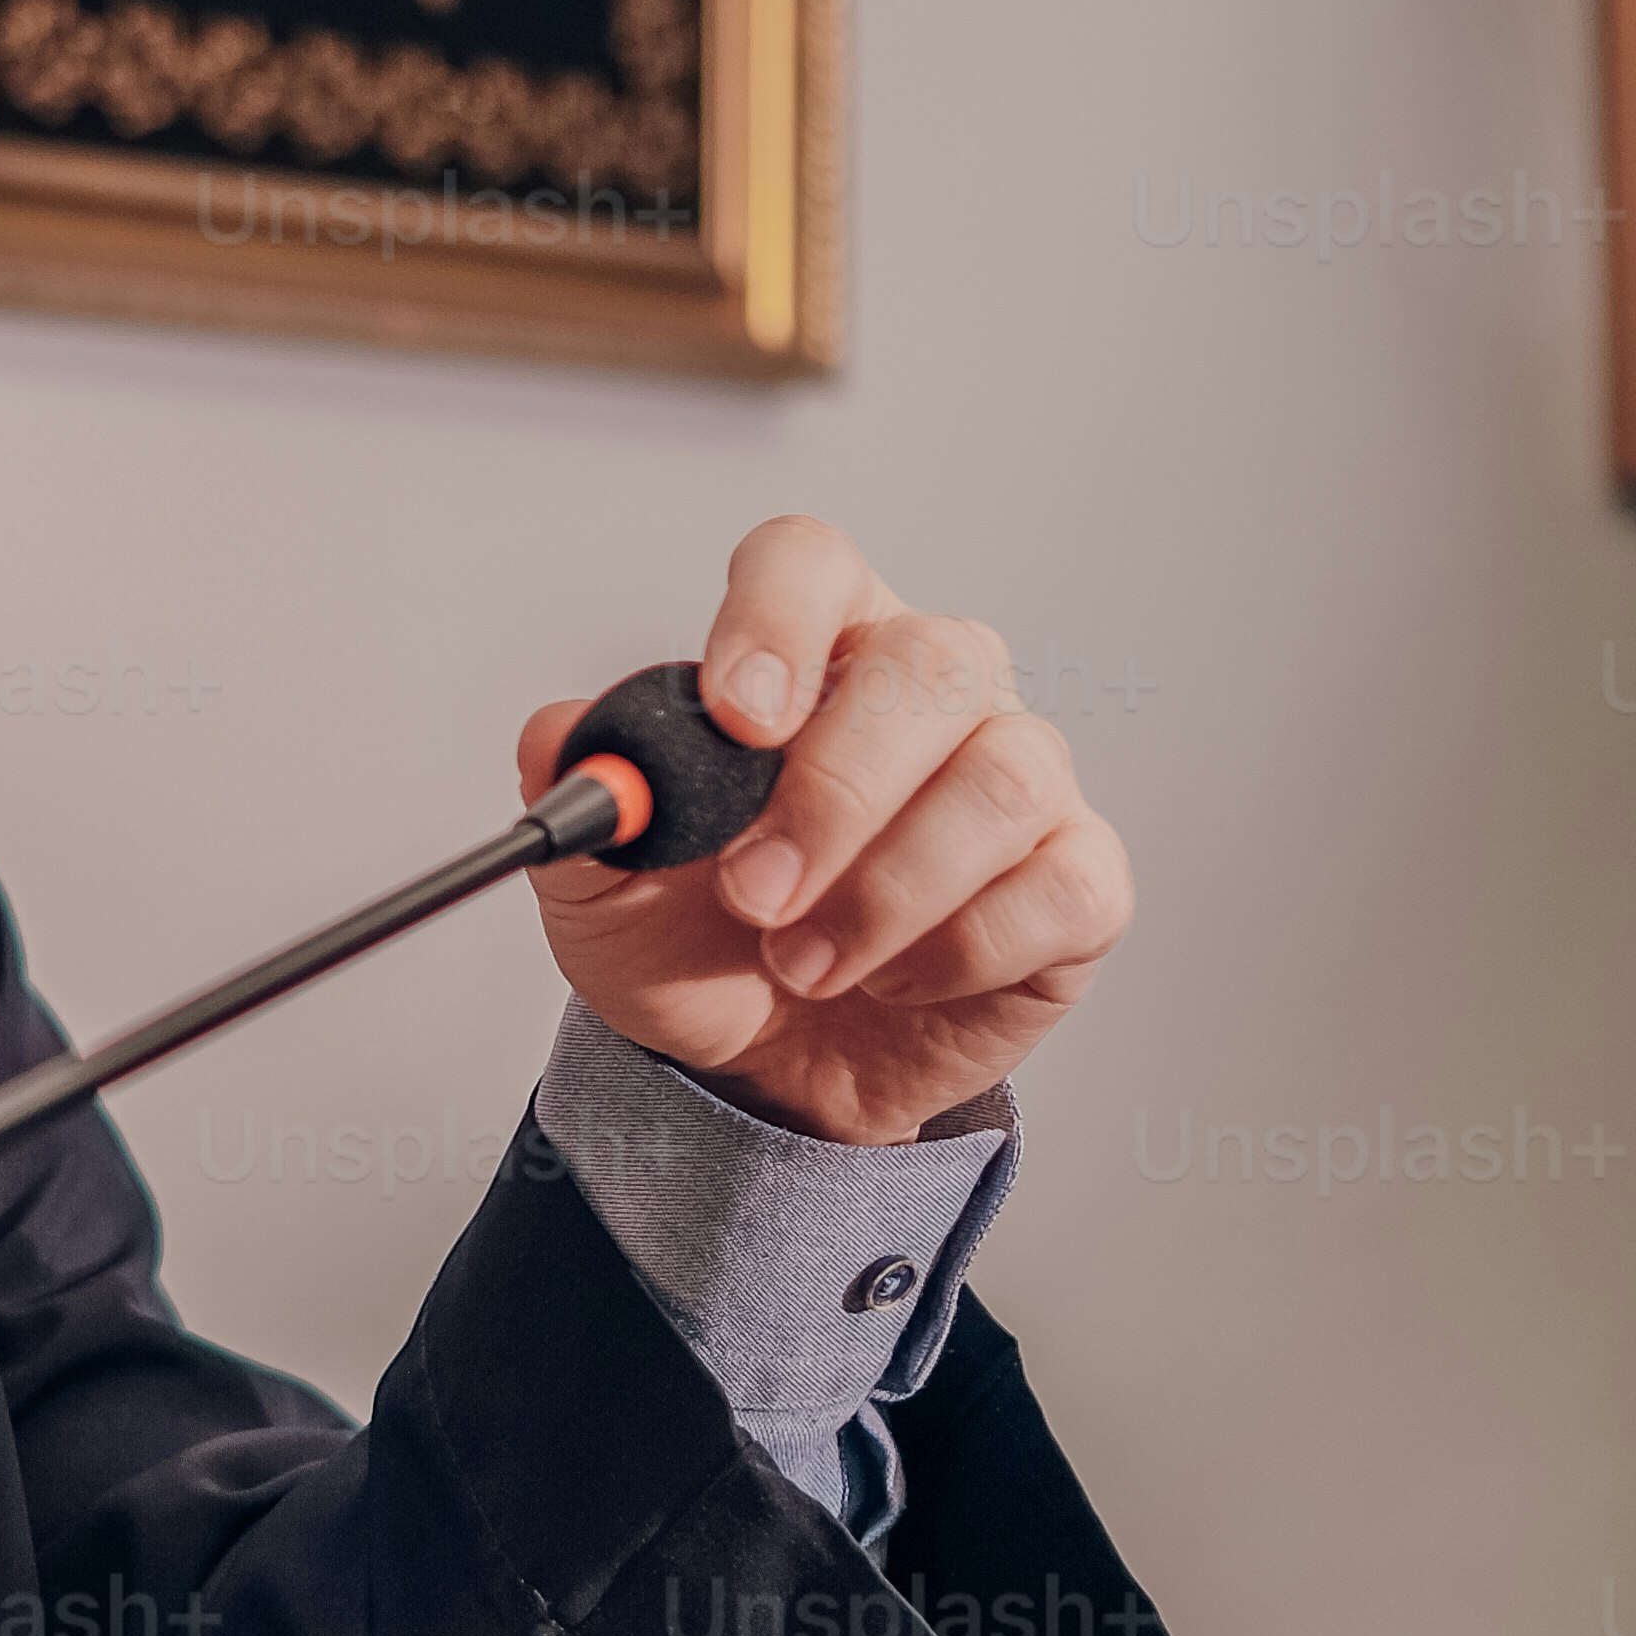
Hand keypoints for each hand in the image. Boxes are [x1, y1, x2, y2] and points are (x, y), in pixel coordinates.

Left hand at [518, 516, 1132, 1148]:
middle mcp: (933, 691)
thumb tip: (559, 737)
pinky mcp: (1076, 881)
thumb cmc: (703, 947)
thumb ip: (587, 805)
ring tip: (805, 967)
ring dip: (888, 890)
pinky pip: (1064, 886)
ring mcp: (1019, 777)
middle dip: (835, 795)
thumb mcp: (609, 888)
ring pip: (1004, 777)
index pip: (810, 564)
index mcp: (815, 650)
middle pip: (931, 664)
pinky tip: (893, 983)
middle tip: (754, 897)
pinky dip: (963, 950)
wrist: (767, 1071)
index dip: (777, 621)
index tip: (735, 718)